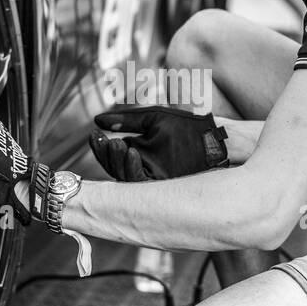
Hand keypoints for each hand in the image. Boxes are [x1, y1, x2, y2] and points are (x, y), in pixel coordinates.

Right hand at [88, 106, 228, 180]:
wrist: (213, 135)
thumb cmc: (186, 125)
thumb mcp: (153, 119)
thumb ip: (127, 120)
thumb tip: (98, 120)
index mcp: (138, 154)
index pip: (112, 156)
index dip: (100, 146)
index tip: (93, 133)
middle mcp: (142, 169)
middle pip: (114, 169)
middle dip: (105, 155)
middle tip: (104, 139)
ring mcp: (153, 179)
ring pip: (124, 179)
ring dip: (117, 161)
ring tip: (117, 143)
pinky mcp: (164, 186)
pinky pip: (142, 184)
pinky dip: (134, 170)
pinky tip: (132, 152)